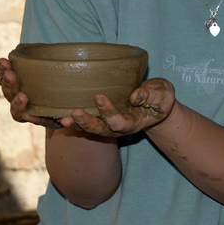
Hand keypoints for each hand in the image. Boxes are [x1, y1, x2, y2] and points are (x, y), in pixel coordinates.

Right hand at [0, 51, 65, 128]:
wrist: (77, 90)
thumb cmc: (57, 70)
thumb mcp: (48, 58)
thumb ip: (35, 52)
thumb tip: (20, 47)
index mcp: (18, 83)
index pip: (3, 78)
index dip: (0, 71)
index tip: (4, 61)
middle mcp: (21, 99)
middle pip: (8, 94)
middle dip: (8, 84)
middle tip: (11, 74)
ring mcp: (32, 111)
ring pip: (17, 113)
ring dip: (17, 104)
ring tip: (22, 96)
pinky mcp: (47, 120)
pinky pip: (39, 122)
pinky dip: (34, 119)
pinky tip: (29, 115)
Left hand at [60, 78, 175, 135]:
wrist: (156, 104)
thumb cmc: (161, 97)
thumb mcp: (164, 94)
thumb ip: (152, 95)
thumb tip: (136, 96)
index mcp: (134, 123)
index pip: (119, 122)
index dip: (109, 111)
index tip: (99, 96)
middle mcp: (118, 128)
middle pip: (101, 130)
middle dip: (87, 122)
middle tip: (75, 112)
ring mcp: (108, 125)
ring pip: (90, 128)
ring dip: (76, 124)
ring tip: (63, 120)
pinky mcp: (101, 118)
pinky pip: (84, 121)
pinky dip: (72, 121)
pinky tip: (59, 118)